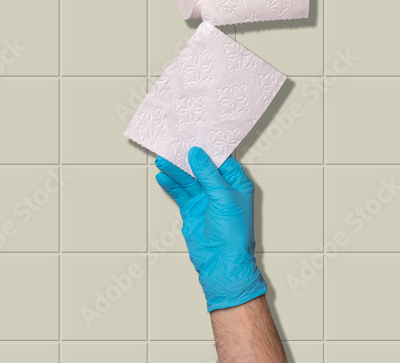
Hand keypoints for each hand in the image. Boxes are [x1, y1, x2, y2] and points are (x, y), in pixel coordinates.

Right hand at [156, 146, 265, 311]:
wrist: (222, 262)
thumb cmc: (233, 234)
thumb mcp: (223, 197)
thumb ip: (208, 174)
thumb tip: (198, 154)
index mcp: (236, 184)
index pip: (221, 161)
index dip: (208, 150)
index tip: (195, 137)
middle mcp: (221, 190)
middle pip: (201, 168)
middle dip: (188, 158)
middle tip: (174, 145)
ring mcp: (205, 200)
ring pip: (188, 180)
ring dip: (176, 171)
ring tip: (163, 161)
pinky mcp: (192, 210)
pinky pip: (180, 193)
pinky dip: (171, 185)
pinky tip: (163, 177)